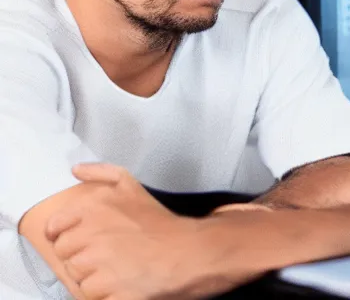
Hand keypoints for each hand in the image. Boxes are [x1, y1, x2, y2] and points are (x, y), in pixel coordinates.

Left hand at [45, 163, 257, 299]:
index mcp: (92, 206)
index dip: (67, 234)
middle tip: (106, 251)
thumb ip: (101, 172)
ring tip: (116, 265)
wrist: (185, 250)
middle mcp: (90, 234)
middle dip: (81, 254)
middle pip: (64, 253)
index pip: (55, 228)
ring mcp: (97, 264)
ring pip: (75, 276)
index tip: (83, 237)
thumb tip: (76, 170)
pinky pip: (89, 295)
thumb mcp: (131, 184)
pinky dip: (103, 292)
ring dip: (92, 274)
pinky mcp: (106, 290)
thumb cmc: (158, 220)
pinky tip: (121, 281)